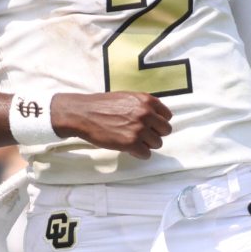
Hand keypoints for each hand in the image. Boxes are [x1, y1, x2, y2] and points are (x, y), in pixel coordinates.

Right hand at [51, 92, 172, 158]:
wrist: (83, 114)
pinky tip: (129, 149)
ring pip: (157, 144)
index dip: (158, 123)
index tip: (150, 126)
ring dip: (147, 145)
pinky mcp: (131, 143)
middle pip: (165, 131)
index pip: (167, 116)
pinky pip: (146, 154)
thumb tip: (156, 117)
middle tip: (142, 136)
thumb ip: (143, 105)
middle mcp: (146, 113)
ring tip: (133, 142)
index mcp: (147, 100)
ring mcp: (139, 129)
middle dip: (155, 134)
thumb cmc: (102, 105)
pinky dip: (139, 154)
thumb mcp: (127, 97)